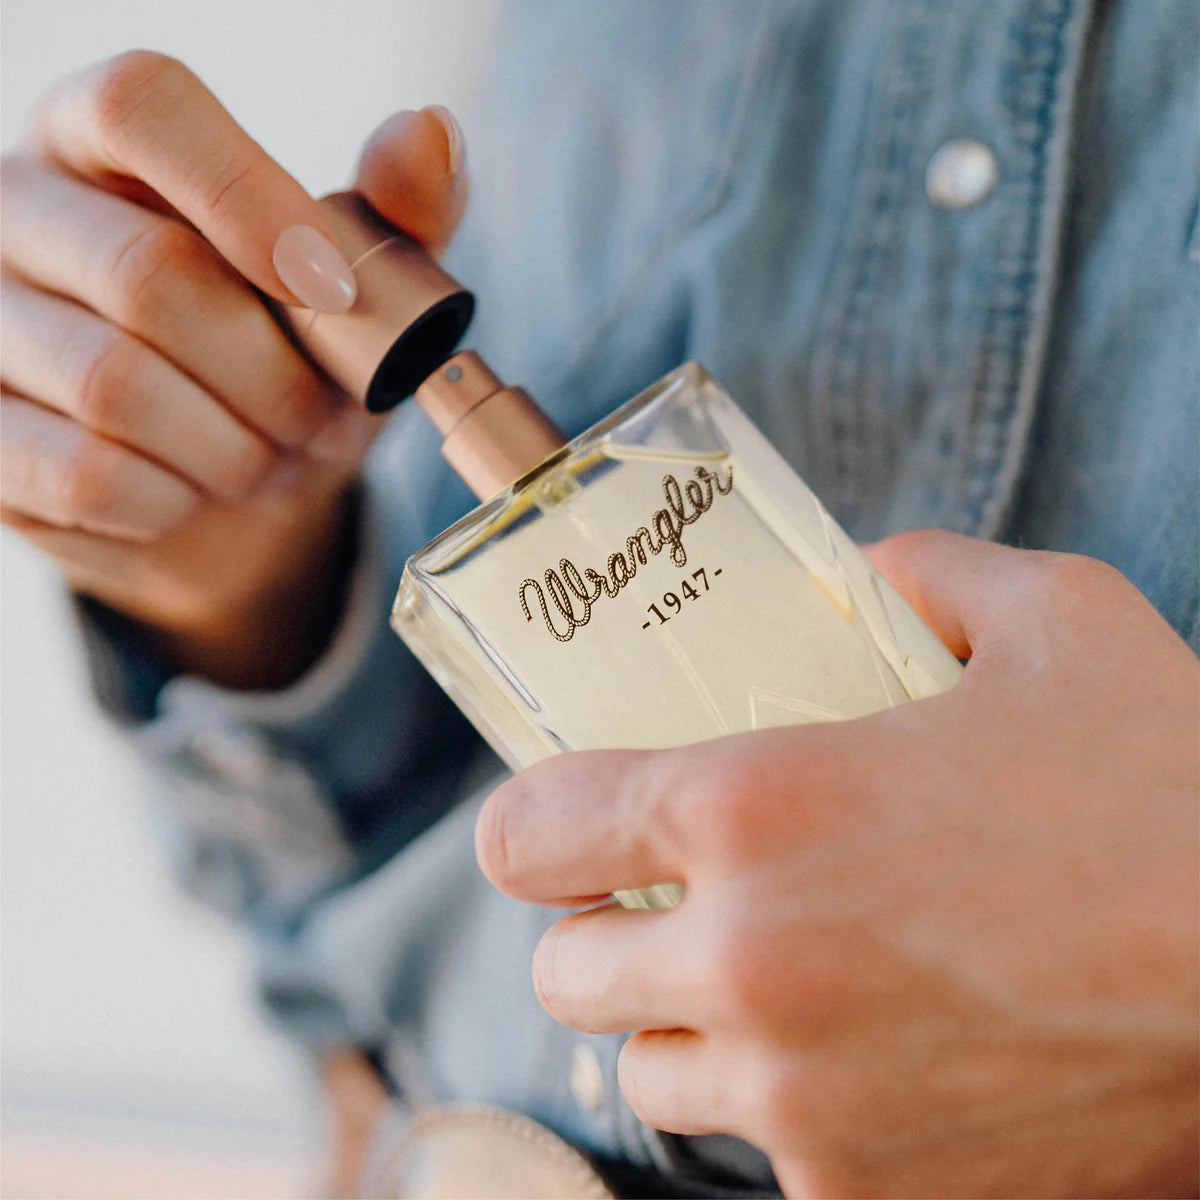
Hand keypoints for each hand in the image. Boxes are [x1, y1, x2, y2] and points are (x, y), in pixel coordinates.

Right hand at [1, 51, 467, 687]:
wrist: (226, 492)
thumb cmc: (287, 365)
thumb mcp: (353, 293)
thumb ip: (393, 214)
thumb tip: (432, 133)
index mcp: (103, 140)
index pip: (143, 106)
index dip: (247, 196)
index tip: (332, 292)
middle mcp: (21, 210)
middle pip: (149, 272)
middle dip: (272, 375)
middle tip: (326, 421)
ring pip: (116, 385)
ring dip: (233, 447)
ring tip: (273, 459)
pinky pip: (86, 473)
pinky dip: (176, 500)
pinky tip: (198, 493)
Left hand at [476, 532, 1198, 1197]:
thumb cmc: (1175, 794)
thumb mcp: (1057, 623)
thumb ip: (934, 577)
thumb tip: (877, 577)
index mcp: (753, 808)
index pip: (530, 833)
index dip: (531, 828)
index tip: (561, 829)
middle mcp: (749, 964)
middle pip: (566, 974)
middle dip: (602, 932)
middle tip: (670, 904)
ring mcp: (802, 1101)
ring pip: (650, 1077)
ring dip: (681, 1028)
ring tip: (764, 986)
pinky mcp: (870, 1198)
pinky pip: (764, 1156)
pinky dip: (786, 1109)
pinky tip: (863, 1057)